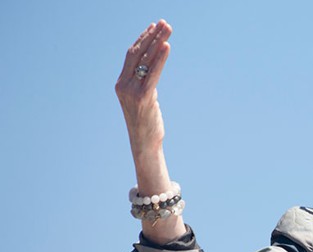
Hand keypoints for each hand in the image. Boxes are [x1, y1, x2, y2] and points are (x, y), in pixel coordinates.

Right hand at [115, 20, 172, 156]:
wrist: (144, 143)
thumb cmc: (147, 122)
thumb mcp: (144, 98)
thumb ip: (145, 83)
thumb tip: (153, 68)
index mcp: (121, 83)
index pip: (131, 54)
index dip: (143, 39)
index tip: (154, 26)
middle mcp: (123, 84)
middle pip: (138, 52)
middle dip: (153, 35)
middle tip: (165, 23)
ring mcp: (132, 91)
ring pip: (146, 60)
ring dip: (159, 42)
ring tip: (168, 28)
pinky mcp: (143, 97)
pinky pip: (153, 73)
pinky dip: (161, 58)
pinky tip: (167, 46)